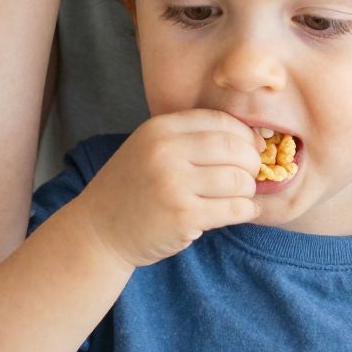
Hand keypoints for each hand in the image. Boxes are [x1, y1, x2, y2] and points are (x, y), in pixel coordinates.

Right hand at [79, 112, 263, 270]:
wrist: (99, 230)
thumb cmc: (132, 188)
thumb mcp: (150, 148)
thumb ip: (189, 138)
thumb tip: (250, 139)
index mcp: (160, 129)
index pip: (221, 121)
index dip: (245, 136)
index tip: (252, 150)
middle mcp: (166, 151)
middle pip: (234, 148)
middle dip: (252, 163)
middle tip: (250, 176)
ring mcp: (173, 184)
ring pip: (238, 180)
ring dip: (249, 189)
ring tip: (242, 196)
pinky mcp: (183, 216)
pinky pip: (234, 209)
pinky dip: (247, 210)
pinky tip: (243, 211)